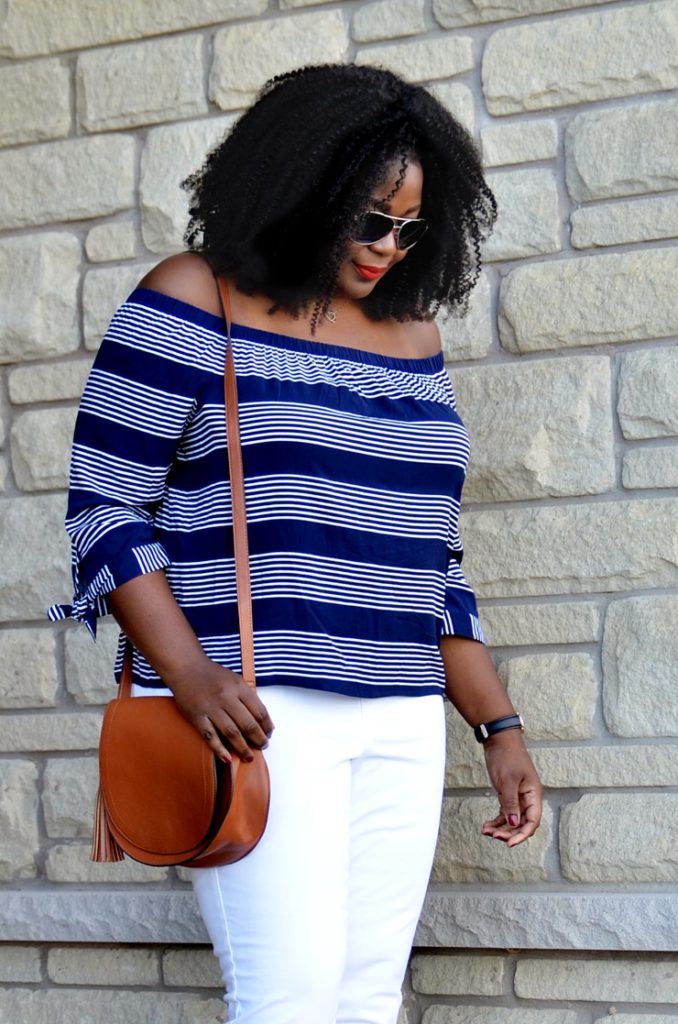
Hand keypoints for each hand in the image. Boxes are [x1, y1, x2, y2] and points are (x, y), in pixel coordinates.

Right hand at [167, 656, 273, 763]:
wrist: (186, 668)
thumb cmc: (213, 675)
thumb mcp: (235, 680)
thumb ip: (249, 698)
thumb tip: (264, 721)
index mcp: (239, 687)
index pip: (259, 711)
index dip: (267, 726)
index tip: (269, 734)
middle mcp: (226, 697)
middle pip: (248, 724)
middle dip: (259, 739)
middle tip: (262, 746)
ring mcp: (211, 708)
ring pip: (232, 733)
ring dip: (243, 748)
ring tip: (249, 756)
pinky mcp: (197, 717)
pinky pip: (210, 736)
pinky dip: (220, 750)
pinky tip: (228, 758)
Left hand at [480, 729, 541, 847]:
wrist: (499, 739)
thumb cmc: (506, 756)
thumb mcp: (507, 781)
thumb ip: (510, 803)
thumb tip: (514, 824)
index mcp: (533, 794)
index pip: (532, 821)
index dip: (522, 834)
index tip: (509, 843)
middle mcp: (528, 798)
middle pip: (522, 823)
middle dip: (509, 832)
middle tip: (493, 836)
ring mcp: (518, 796)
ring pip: (512, 820)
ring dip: (500, 828)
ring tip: (485, 831)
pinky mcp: (508, 794)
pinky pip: (505, 813)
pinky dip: (496, 820)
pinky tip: (486, 826)